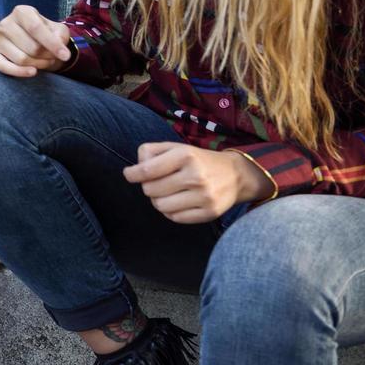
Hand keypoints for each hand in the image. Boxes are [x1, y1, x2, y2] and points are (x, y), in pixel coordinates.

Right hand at [0, 5, 73, 77]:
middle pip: (32, 47)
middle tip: (52, 57)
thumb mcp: (58, 30)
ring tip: (44, 61)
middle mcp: (6, 23)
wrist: (33, 40)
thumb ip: (61, 36)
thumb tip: (59, 49)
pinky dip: (20, 72)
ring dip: (39, 65)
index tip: (65, 56)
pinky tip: (33, 72)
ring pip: (21, 59)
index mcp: (21, 12)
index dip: (52, 44)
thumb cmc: (46, 35)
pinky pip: (4, 67)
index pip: (36, 28)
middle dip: (47, 56)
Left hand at [123, 142, 272, 223]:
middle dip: (148, 186)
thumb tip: (135, 170)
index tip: (129, 174)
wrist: (235, 175)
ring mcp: (204, 197)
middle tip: (156, 182)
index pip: (147, 170)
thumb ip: (150, 152)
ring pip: (160, 206)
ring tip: (166, 193)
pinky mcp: (209, 213)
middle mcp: (196, 176)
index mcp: (186, 156)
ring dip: (158, 200)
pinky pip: (175, 218)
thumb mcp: (176, 147)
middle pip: (151, 190)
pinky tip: (177, 202)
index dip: (132, 174)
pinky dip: (170, 211)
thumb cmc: (197, 160)